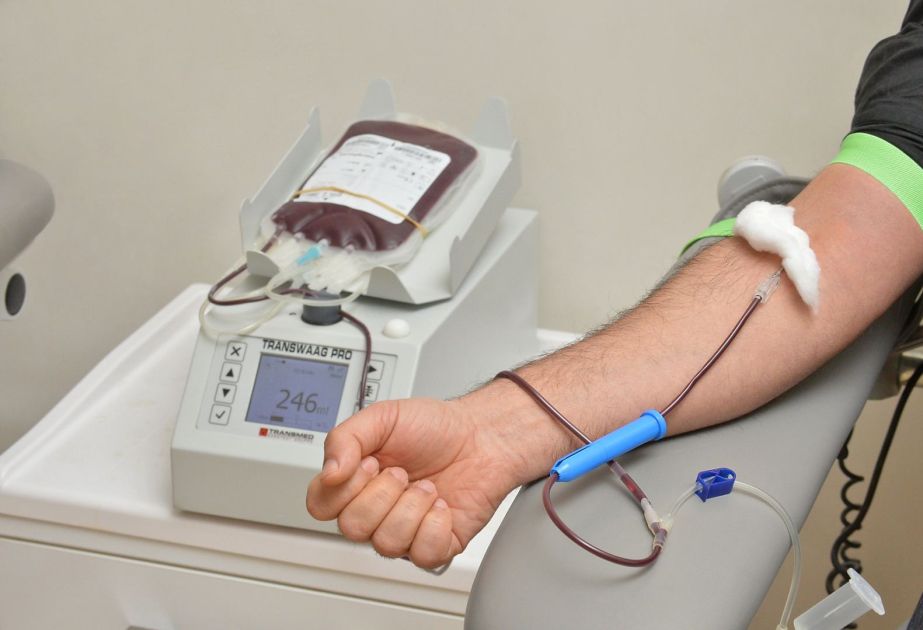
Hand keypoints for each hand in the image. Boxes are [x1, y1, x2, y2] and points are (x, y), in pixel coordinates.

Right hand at [306, 397, 519, 568]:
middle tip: (403, 472)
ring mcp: (404, 531)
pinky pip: (422, 554)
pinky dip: (435, 524)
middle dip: (384, 494)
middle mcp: (375, 510)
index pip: (320, 506)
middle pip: (351, 528)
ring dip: (412, 507)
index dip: (344, 487)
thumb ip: (345, 438)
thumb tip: (329, 472)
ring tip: (427, 486)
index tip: (371, 462)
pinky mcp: (435, 545)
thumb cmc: (435, 428)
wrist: (482, 436)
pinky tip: (441, 505)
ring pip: (386, 543)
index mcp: (355, 482)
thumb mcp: (383, 416)